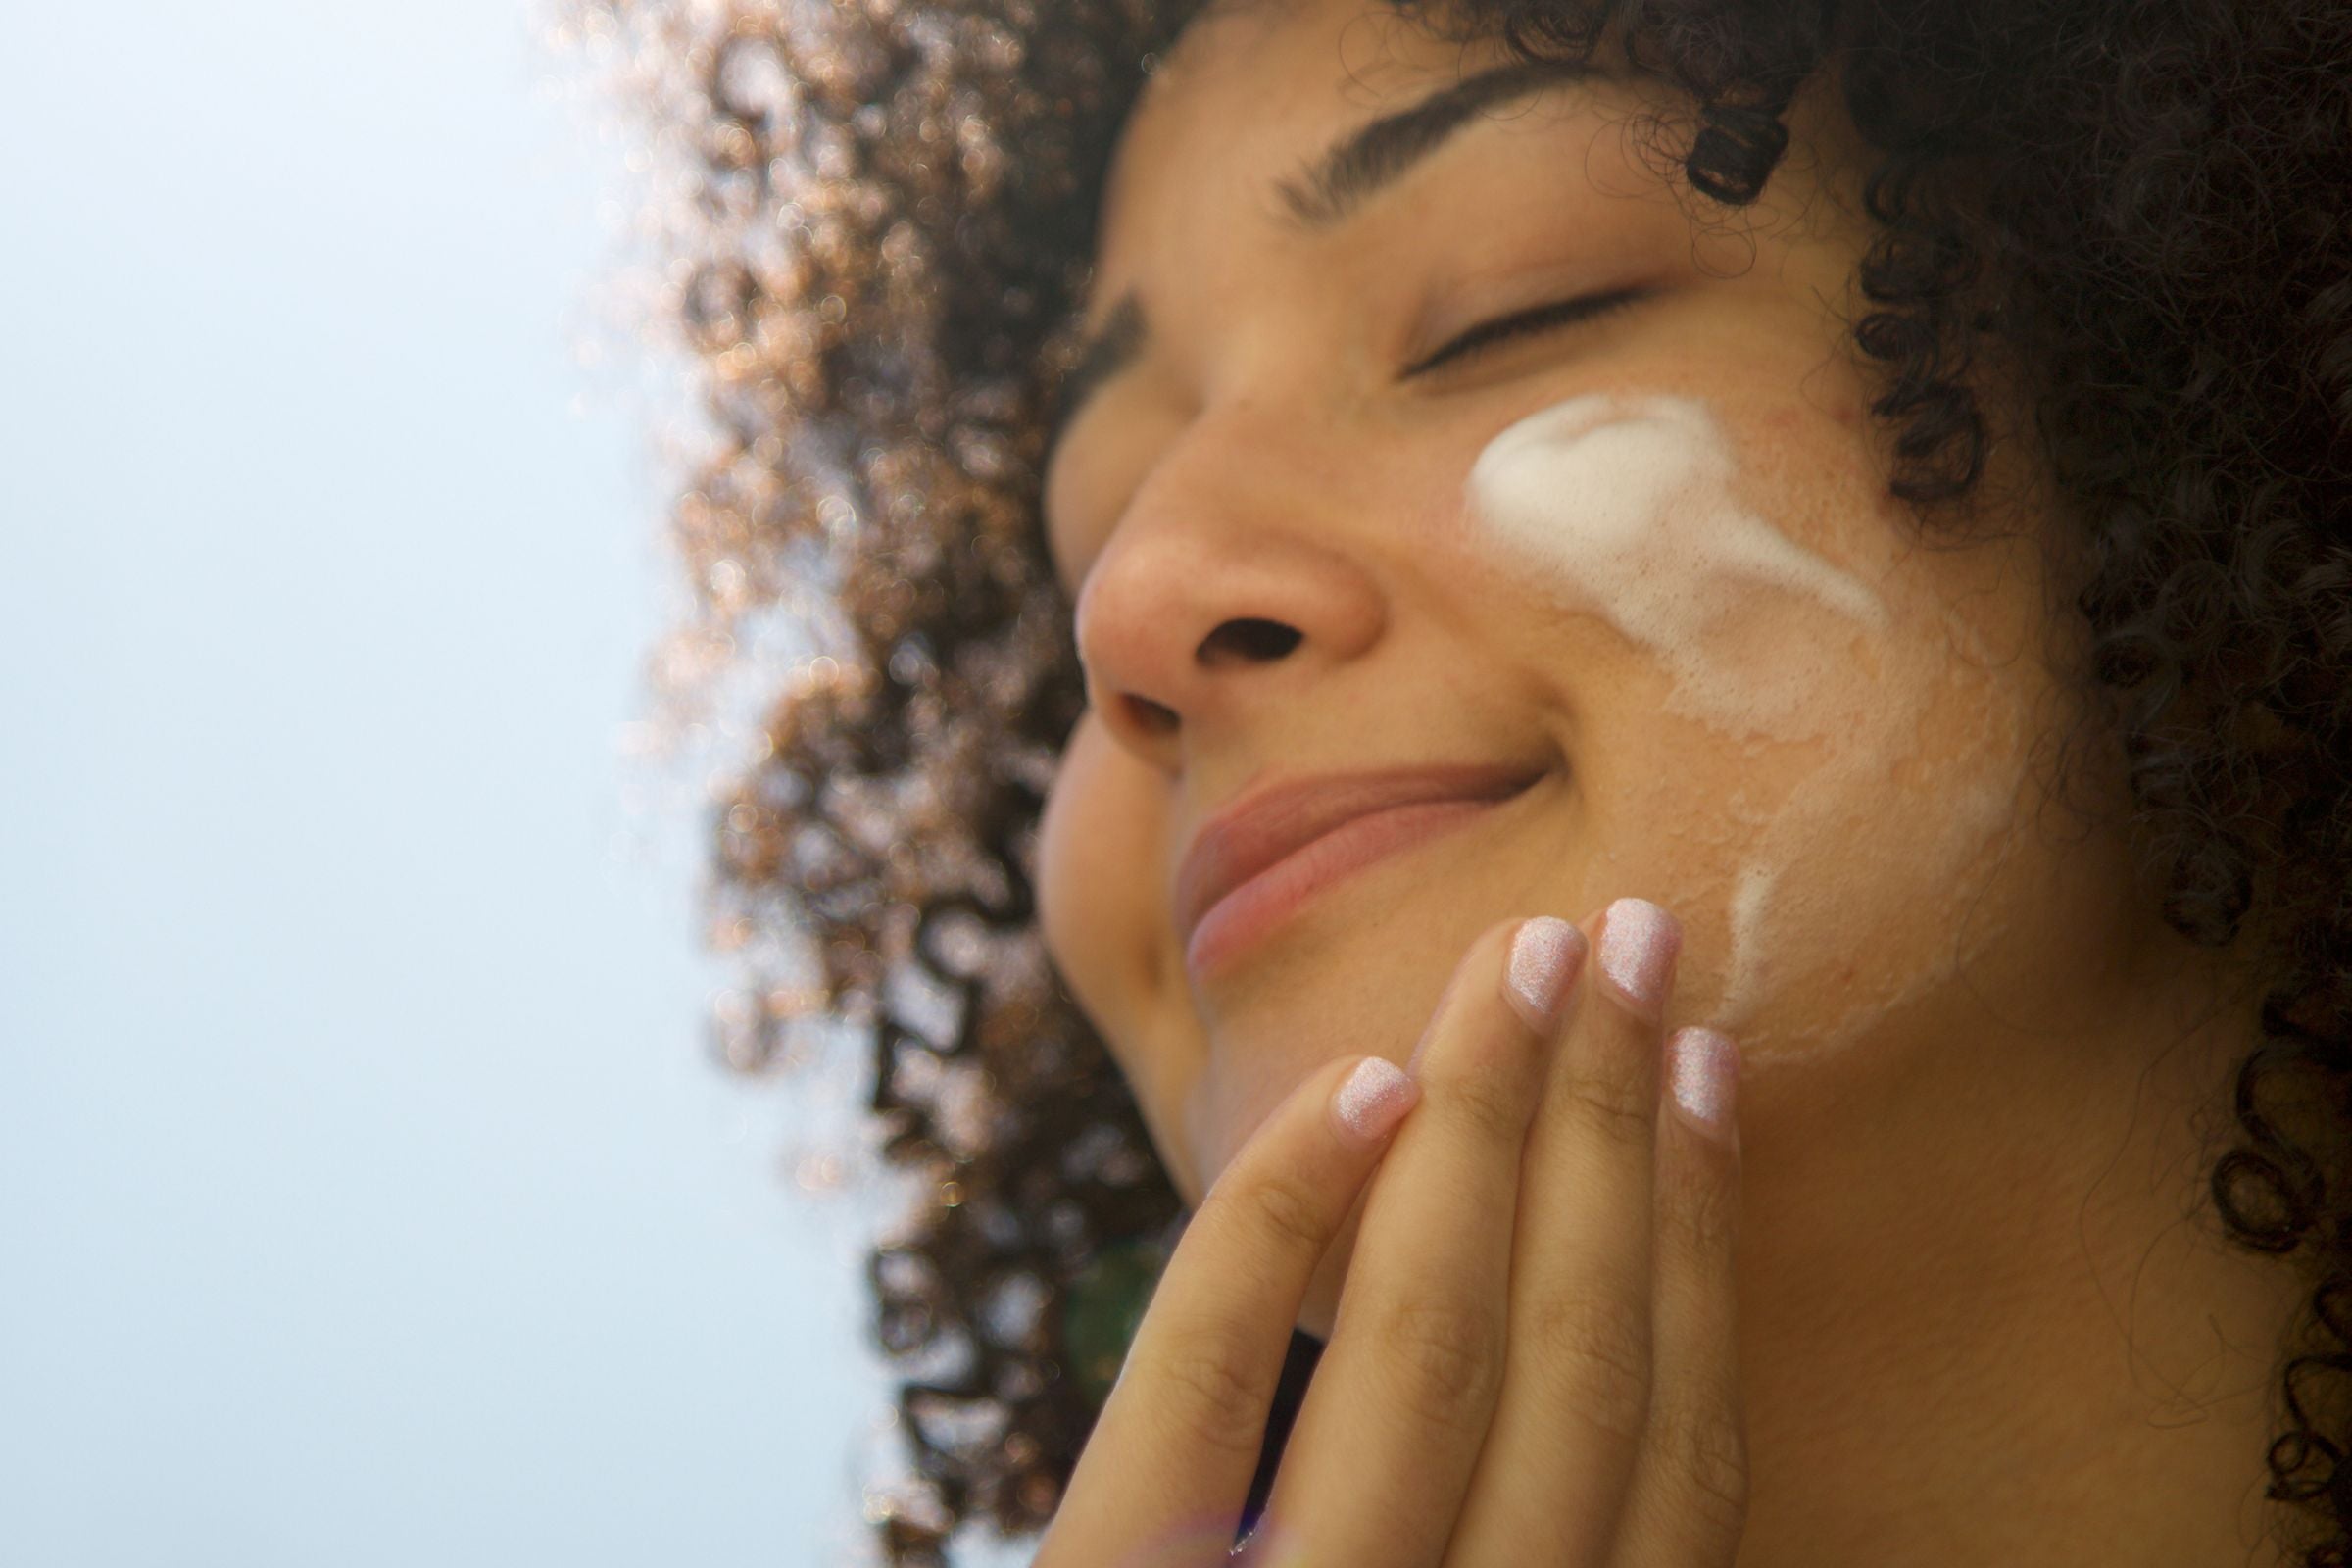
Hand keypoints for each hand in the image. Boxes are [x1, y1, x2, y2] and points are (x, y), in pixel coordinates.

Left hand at [1035, 899, 1746, 1567]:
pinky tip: (1364, 1083)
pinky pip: (1208, 1379)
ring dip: (1494, 1125)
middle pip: (1573, 1362)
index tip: (1709, 1065)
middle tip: (1633, 932)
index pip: (1683, 1459)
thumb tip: (1596, 1310)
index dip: (1705, 1246)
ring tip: (1529, 952)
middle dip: (1609, 1126)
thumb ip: (1511, 1526)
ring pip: (1427, 1347)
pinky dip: (1283, 1219)